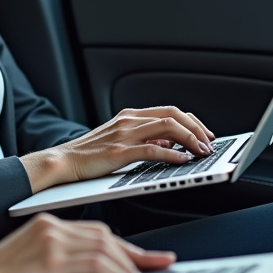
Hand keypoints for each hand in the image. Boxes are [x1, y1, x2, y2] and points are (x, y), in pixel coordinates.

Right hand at [0, 214, 174, 272]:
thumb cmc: (5, 272)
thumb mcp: (38, 257)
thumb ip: (65, 256)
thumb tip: (97, 270)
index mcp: (52, 223)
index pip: (98, 231)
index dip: (125, 245)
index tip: (147, 256)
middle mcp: (55, 227)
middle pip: (105, 237)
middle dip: (135, 253)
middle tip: (159, 263)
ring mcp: (54, 241)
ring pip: (104, 249)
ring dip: (128, 266)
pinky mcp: (52, 258)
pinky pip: (96, 264)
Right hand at [21, 106, 214, 190]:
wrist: (63, 161)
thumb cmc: (89, 155)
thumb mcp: (120, 142)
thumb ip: (144, 140)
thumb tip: (171, 146)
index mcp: (129, 116)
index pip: (169, 111)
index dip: (192, 121)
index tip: (205, 134)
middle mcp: (129, 120)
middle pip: (173, 114)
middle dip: (196, 128)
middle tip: (209, 143)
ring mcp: (124, 134)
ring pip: (167, 127)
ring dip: (190, 139)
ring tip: (201, 151)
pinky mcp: (119, 152)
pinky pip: (152, 149)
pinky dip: (172, 154)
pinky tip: (183, 160)